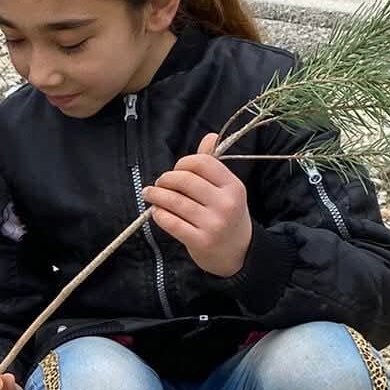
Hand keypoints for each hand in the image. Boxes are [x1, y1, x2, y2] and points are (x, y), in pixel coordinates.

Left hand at [141, 132, 251, 277]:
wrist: (239, 253)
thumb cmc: (228, 216)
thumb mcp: (228, 190)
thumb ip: (214, 165)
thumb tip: (209, 136)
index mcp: (233, 186)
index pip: (203, 163)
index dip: (183, 163)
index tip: (176, 170)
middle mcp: (226, 203)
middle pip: (185, 180)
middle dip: (166, 179)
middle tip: (159, 183)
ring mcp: (213, 224)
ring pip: (175, 201)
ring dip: (157, 196)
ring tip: (150, 194)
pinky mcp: (200, 241)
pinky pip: (171, 222)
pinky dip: (159, 215)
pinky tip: (156, 212)